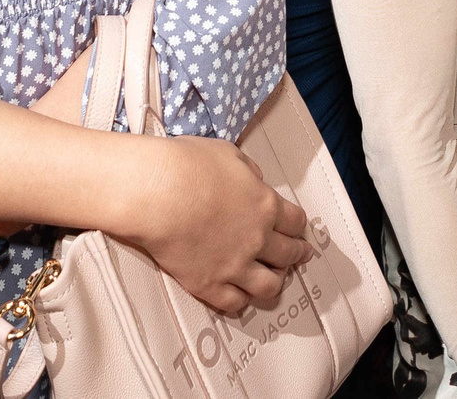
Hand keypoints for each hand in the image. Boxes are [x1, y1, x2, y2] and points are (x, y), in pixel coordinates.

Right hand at [121, 136, 313, 315]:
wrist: (157, 193)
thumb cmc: (187, 166)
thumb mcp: (228, 154)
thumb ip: (247, 171)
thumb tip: (254, 180)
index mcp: (265, 205)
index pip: (296, 222)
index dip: (299, 228)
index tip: (299, 231)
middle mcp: (257, 239)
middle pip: (288, 255)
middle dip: (296, 255)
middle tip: (299, 256)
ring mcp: (235, 266)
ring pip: (268, 287)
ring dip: (274, 283)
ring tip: (273, 281)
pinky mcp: (209, 285)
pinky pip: (234, 303)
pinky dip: (240, 301)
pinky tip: (240, 296)